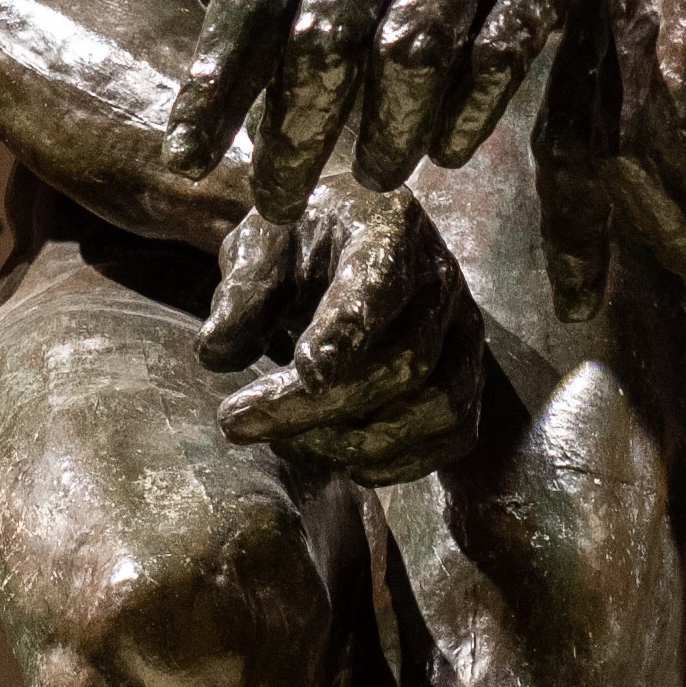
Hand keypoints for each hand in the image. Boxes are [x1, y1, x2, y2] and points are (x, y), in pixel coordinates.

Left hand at [170, 0, 615, 208]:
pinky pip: (498, 50)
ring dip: (385, 128)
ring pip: (410, 51)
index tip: (184, 159)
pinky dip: (468, 111)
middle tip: (278, 200)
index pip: (250, 2)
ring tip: (373, 174)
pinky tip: (448, 151)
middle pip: (324, 39)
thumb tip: (219, 111)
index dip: (214, 87)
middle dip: (295, 132)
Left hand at [200, 171, 483, 480]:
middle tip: (236, 422)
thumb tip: (216, 350)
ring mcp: (463, 329)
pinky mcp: (469, 375)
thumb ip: (243, 289)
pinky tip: (337, 458)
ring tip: (285, 440)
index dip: (347, 330)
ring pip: (437, 405)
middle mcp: (440, 277)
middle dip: (319, 406)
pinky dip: (398, 461)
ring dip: (357, 441)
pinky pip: (453, 435)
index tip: (303, 369)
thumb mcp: (260, 244)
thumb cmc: (300, 243)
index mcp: (387, 225)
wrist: (348, 245)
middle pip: (406, 359)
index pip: (379, 280)